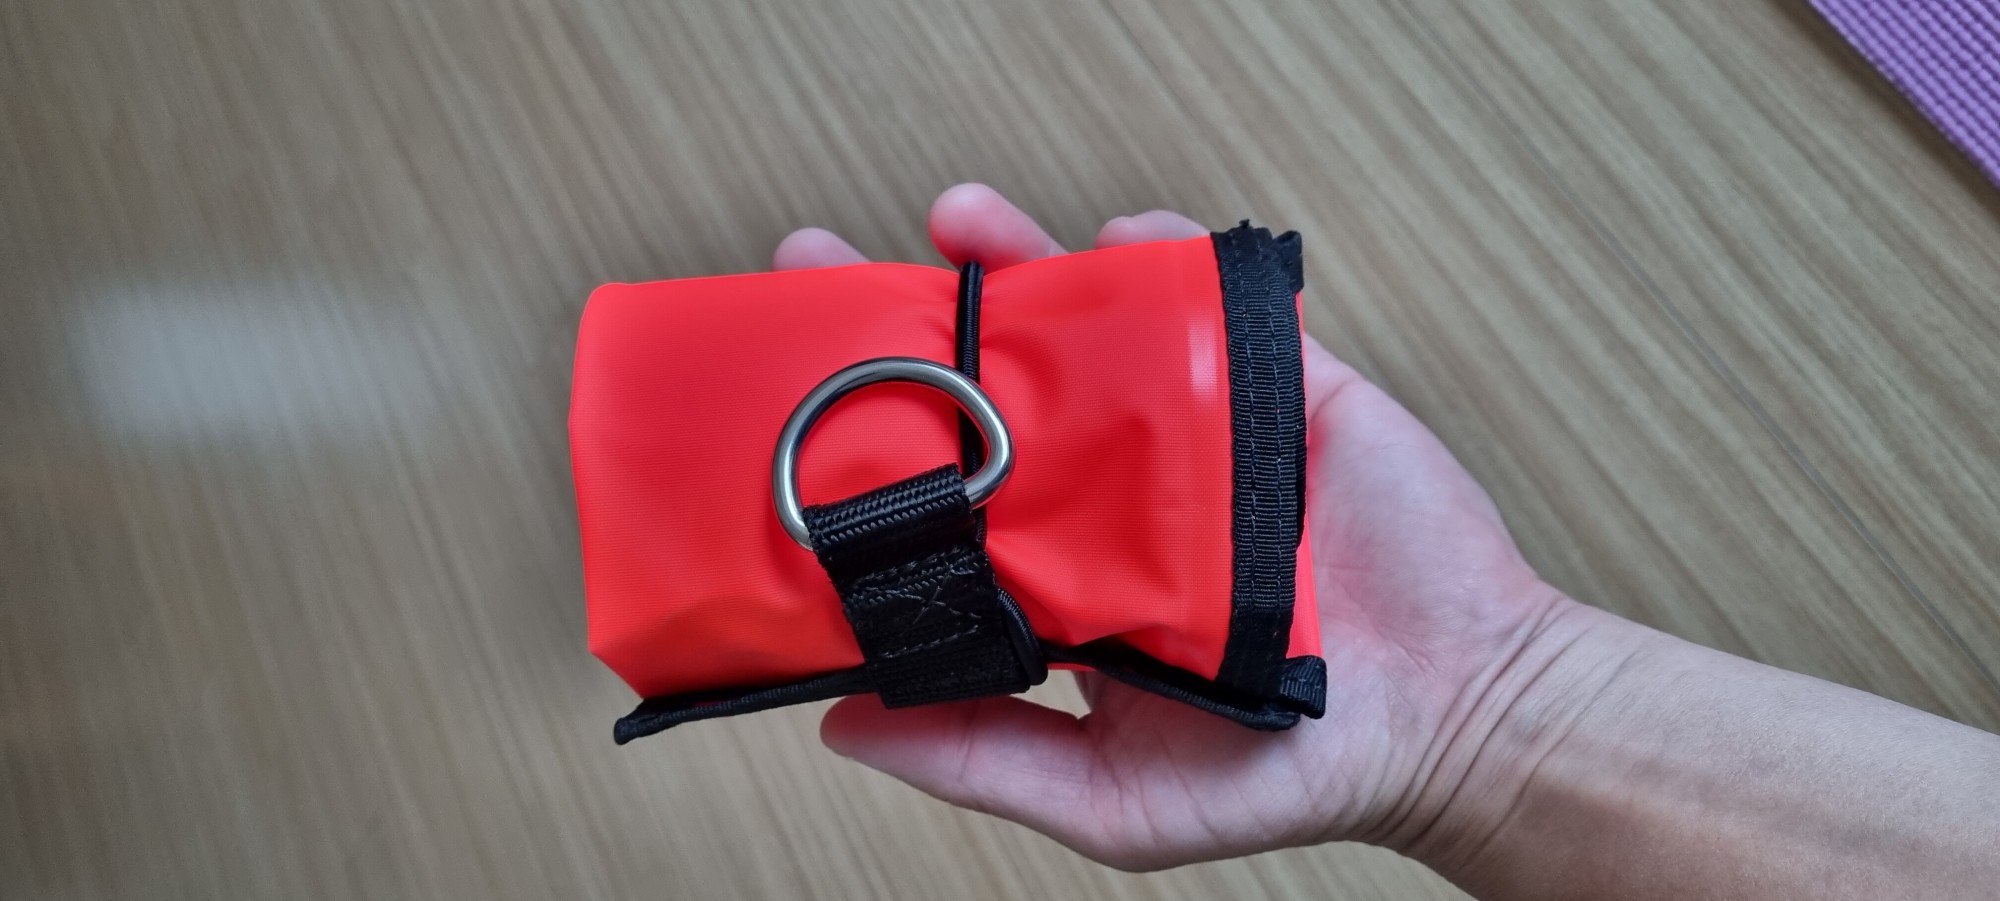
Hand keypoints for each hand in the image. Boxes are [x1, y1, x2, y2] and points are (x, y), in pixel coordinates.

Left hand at [774, 184, 1580, 869]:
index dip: (857, 446)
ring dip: (1016, 264)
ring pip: (1085, 330)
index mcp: (1059, 579)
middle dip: (906, 322)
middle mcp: (1109, 496)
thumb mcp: (1116, 799)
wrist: (1456, 716)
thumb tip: (843, 724)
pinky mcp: (1278, 393)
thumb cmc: (1291, 768)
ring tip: (958, 223)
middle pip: (988, 390)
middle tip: (826, 270)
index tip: (776, 402)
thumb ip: (985, 758)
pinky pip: (1214, 307)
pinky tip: (1116, 243)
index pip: (939, 498)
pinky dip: (1167, 262)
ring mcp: (1191, 437)